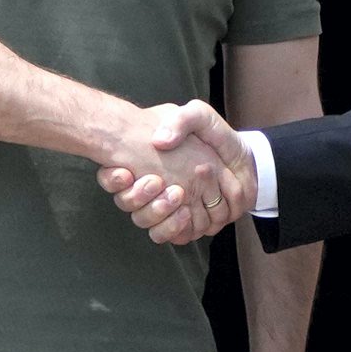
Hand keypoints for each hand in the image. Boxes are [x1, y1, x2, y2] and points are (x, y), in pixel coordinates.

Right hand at [96, 100, 250, 246]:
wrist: (239, 160)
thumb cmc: (213, 137)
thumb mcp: (198, 117)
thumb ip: (181, 120)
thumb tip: (160, 142)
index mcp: (142, 161)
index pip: (112, 176)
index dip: (112, 179)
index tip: (125, 172)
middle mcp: (146, 186)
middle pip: (124, 202)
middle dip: (137, 196)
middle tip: (157, 182)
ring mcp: (161, 206)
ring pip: (142, 221)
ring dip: (156, 211)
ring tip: (178, 196)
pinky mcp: (178, 223)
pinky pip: (163, 235)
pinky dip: (172, 228)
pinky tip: (186, 214)